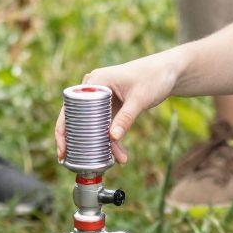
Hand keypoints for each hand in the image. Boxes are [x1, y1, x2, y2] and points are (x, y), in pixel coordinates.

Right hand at [55, 53, 181, 166]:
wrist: (169, 71)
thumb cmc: (154, 77)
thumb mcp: (139, 99)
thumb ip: (126, 118)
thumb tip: (112, 138)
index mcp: (96, 81)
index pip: (71, 108)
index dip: (63, 130)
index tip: (63, 150)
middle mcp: (95, 88)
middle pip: (78, 119)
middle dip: (79, 141)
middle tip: (77, 161)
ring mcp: (102, 98)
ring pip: (93, 125)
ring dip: (100, 144)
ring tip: (112, 161)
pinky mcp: (112, 106)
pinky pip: (105, 125)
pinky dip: (110, 139)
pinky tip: (119, 154)